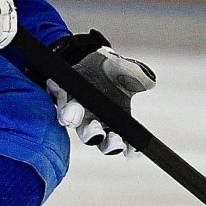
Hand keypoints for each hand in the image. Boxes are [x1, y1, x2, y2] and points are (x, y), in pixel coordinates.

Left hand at [47, 30, 154, 155]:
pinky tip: (57, 86)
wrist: (92, 55)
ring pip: (71, 121)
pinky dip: (56, 92)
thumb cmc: (114, 70)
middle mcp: (93, 120)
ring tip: (75, 111)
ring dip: (72, 118)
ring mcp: (75, 109)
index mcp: (114, 121)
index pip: (121, 141)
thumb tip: (149, 82)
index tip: (130, 150)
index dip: (127, 148)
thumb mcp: (129, 71)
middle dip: (96, 137)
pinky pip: (55, 96)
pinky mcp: (59, 94)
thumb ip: (139, 77)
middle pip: (94, 137)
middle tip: (99, 132)